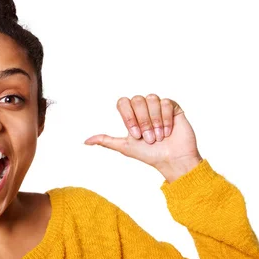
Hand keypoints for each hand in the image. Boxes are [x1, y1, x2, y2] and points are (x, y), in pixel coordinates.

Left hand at [84, 94, 202, 181]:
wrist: (172, 159)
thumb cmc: (149, 154)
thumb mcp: (124, 147)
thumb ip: (106, 141)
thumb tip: (85, 141)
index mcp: (131, 114)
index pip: (123, 102)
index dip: (128, 117)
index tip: (135, 135)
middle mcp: (144, 108)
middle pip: (137, 100)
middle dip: (143, 121)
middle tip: (148, 138)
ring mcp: (158, 106)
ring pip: (152, 98)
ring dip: (155, 121)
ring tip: (159, 136)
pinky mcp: (173, 107)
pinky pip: (166, 103)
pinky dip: (166, 119)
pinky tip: (168, 131)